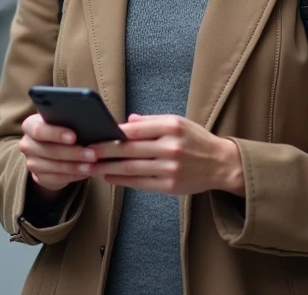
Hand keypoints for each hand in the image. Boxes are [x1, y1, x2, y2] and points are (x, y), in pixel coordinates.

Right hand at [19, 114, 95, 193]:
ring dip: (76, 167)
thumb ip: (68, 120)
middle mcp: (27, 144)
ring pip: (55, 166)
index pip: (39, 130)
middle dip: (73, 153)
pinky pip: (58, 178)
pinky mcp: (39, 177)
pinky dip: (74, 175)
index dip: (56, 134)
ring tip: (92, 166)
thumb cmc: (60, 130)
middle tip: (92, 154)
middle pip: (49, 150)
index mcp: (30, 125)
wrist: (50, 152)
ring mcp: (32, 162)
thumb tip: (88, 121)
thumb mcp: (60, 122)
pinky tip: (86, 172)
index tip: (74, 137)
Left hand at [89, 114, 244, 196]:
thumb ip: (150, 121)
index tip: (94, 135)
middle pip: (129, 150)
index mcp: (171, 127)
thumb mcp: (177, 122)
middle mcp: (171, 147)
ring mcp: (170, 168)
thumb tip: (126, 122)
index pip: (134, 130)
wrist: (221, 164)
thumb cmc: (196, 140)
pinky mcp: (170, 186)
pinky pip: (140, 183)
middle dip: (104, 152)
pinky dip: (122, 180)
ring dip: (109, 168)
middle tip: (86, 152)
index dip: (111, 134)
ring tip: (92, 167)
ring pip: (132, 168)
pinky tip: (109, 177)